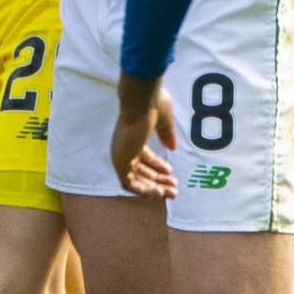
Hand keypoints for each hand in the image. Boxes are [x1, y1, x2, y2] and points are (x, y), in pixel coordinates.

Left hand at [111, 76, 177, 198]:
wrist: (141, 99)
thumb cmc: (152, 105)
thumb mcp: (163, 121)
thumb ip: (166, 135)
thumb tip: (172, 148)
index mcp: (133, 136)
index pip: (144, 157)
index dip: (158, 167)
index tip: (171, 172)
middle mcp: (125, 147)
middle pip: (140, 170)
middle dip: (158, 181)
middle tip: (174, 189)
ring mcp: (121, 154)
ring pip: (135, 179)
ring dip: (153, 188)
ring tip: (170, 193)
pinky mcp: (120, 161)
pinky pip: (129, 183)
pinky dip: (143, 190)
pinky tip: (158, 192)